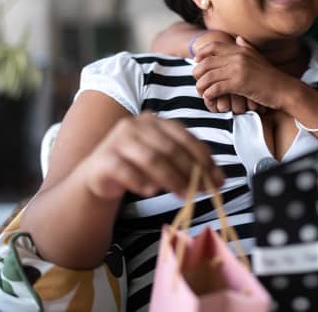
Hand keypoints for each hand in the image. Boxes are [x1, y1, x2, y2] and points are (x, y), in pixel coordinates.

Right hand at [79, 112, 224, 199]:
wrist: (98, 173)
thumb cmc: (137, 165)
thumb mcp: (164, 160)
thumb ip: (188, 163)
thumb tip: (218, 180)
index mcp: (156, 121)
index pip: (185, 137)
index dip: (204, 159)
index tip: (218, 179)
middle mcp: (137, 125)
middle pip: (170, 149)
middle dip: (190, 172)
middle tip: (202, 191)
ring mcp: (119, 140)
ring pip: (151, 159)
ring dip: (171, 179)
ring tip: (183, 196)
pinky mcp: (104, 158)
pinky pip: (127, 171)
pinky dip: (142, 183)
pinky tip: (151, 192)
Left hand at [193, 36, 296, 110]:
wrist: (284, 89)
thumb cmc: (271, 76)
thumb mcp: (258, 57)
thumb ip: (246, 47)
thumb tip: (238, 38)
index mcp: (240, 50)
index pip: (214, 46)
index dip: (202, 53)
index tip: (196, 61)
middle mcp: (238, 57)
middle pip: (207, 61)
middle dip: (197, 71)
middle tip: (197, 80)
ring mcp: (238, 70)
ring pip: (209, 76)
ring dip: (201, 85)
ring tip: (201, 92)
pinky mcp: (239, 84)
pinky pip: (216, 88)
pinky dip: (209, 94)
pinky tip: (209, 98)